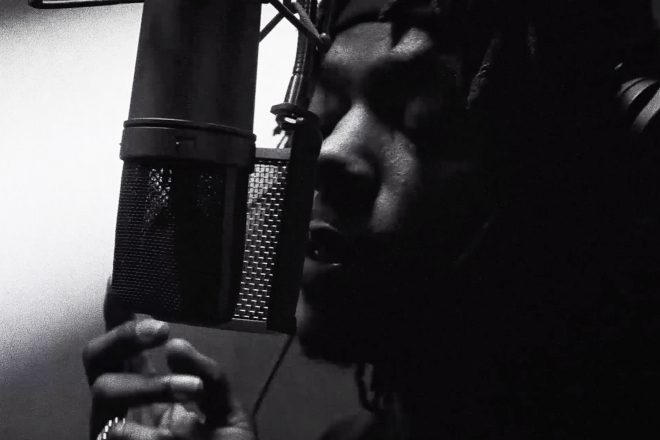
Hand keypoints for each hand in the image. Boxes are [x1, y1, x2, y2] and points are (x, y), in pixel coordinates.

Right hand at [83, 282, 254, 439]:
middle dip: (124, 335)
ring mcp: (115, 427)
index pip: (127, 342)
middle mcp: (126, 404)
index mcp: (149, 387)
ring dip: (151, 385)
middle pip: (96, 356)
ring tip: (192, 391)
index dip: (119, 311)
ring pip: (105, 389)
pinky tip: (174, 437)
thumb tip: (175, 346)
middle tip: (162, 329)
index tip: (121, 278)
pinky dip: (148, 433)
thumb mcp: (225, 407)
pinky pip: (116, 433)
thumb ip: (210, 376)